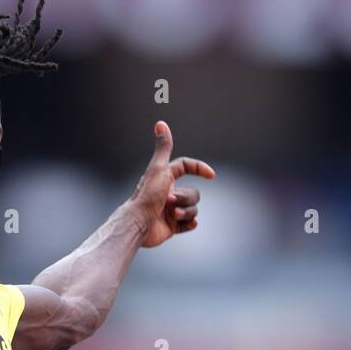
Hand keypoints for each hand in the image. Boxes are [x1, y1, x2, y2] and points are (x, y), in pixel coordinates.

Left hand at [129, 121, 214, 248]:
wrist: (139, 224)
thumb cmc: (147, 195)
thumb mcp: (158, 168)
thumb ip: (163, 147)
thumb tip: (160, 123)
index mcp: (166, 177)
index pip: (186, 166)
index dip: (199, 168)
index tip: (211, 175)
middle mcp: (169, 192)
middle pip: (193, 193)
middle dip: (185, 198)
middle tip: (169, 202)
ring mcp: (172, 210)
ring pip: (193, 208)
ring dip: (185, 211)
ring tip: (171, 214)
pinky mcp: (172, 226)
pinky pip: (190, 223)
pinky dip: (188, 223)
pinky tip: (183, 223)